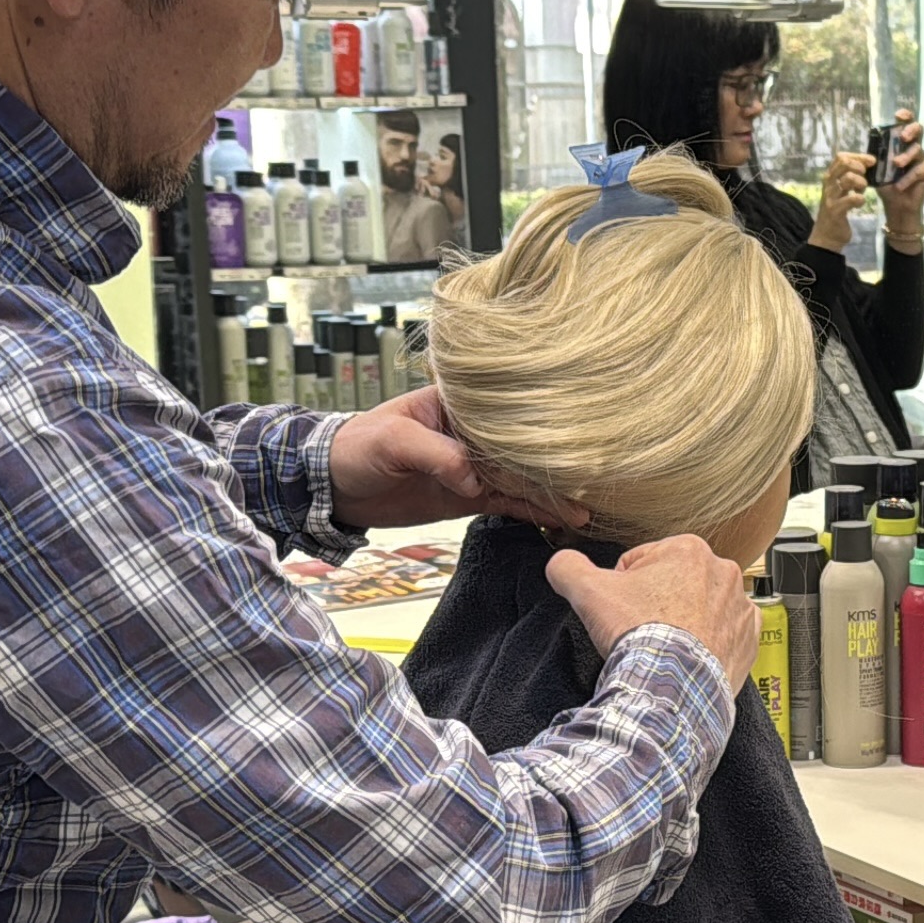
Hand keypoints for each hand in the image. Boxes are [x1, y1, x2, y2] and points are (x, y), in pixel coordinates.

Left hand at [327, 386, 584, 531]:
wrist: (333, 485)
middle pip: (520, 447)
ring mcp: (472, 466)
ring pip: (519, 477)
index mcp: (457, 405)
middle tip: (591, 477)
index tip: (566, 442)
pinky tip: (561, 517)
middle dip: (552, 462)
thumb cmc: (357, 446)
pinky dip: (532, 510)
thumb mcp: (393, 441)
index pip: (504, 413)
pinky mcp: (467, 495)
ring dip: (550, 491)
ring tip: (586, 505)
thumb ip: (436, 455)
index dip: (534, 427)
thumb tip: (474, 479)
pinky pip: (506, 501)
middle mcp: (471, 433)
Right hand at [544, 535, 761, 688]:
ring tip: (665, 647)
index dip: (624, 588)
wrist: (671, 685)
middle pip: (675, 584)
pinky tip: (690, 658)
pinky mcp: (749, 640)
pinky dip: (710, 646)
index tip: (622, 611)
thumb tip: (562, 563)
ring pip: (702, 609)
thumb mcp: (588, 591)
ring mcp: (740, 607)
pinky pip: (726, 637)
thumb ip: (569, 567)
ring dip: (685, 623)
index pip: (643, 562)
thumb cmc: (638, 633)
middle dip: (658, 603)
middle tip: (641, 630)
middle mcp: (723, 571)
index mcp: (688, 548)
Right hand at [807, 151, 872, 253]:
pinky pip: (852, 199)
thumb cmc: (838, 209)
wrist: (827, 234)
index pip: (841, 157)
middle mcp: (828, 183)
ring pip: (849, 178)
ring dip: (861, 183)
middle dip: (860, 168)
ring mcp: (830, 196)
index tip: (871, 162)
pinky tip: (859, 203)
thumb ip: (851, 176)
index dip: (858, 156)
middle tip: (864, 179)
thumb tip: (869, 162)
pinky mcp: (835, 210)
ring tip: (861, 192)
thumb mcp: (842, 189)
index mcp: (830, 176)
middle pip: (845, 163)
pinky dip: (860, 199)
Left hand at [879, 119, 923, 252]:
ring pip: (917, 150)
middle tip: (902, 137)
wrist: (896, 206)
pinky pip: (919, 170)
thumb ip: (875, 155)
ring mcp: (922, 159)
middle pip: (919, 129)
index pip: (906, 124)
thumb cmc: (886, 185)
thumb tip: (868, 144)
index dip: (905, 117)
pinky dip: (908, 177)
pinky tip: (899, 185)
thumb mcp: (877, 169)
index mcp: (901, 143)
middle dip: (911, 130)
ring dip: (905, 156)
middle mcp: (913, 147)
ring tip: (895, 165)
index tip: (898, 116)